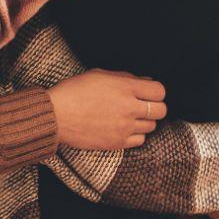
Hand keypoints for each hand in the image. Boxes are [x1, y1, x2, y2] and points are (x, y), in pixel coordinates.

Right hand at [49, 68, 166, 150]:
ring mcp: (124, 127)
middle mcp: (128, 108)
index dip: (156, 90)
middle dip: (155, 106)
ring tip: (130, 115)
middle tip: (143, 104)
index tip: (149, 91)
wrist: (57, 116)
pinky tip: (124, 127)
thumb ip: (125, 77)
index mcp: (124, 88)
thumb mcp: (99, 75)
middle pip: (161, 110)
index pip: (159, 91)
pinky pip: (140, 140)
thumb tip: (145, 81)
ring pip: (152, 126)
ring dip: (144, 120)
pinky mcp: (118, 143)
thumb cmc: (75, 91)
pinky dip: (136, 134)